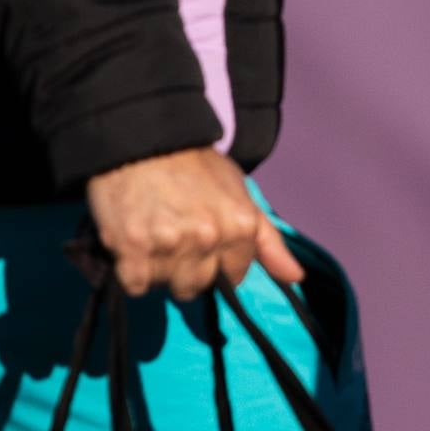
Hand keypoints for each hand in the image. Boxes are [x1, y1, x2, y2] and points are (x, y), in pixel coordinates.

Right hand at [83, 147, 303, 300]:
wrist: (147, 143)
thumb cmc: (198, 168)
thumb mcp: (242, 195)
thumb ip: (268, 241)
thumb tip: (296, 278)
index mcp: (240, 226)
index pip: (234, 277)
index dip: (218, 265)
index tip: (205, 246)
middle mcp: (209, 238)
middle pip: (197, 286)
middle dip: (187, 271)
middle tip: (176, 241)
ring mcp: (170, 244)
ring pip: (165, 286)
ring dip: (158, 271)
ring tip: (155, 239)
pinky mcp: (133, 248)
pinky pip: (135, 286)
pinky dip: (133, 273)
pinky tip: (135, 246)